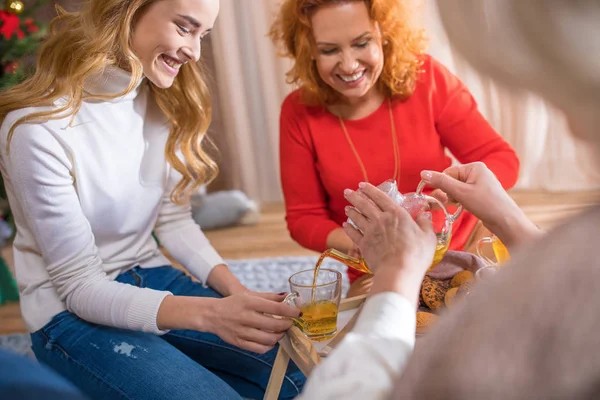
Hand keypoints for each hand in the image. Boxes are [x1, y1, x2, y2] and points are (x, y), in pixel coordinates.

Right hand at [204, 291, 300, 353]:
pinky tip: (271, 341)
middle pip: (274, 326)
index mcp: (250, 302)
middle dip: (287, 326)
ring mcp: (242, 331)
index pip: (276, 308)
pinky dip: (269, 346)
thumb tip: (287, 297)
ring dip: (279, 336)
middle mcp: (246, 317)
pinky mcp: (239, 342)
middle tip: (289, 324)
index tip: (298, 314)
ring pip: (269, 339)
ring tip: (281, 332)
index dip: (291, 312)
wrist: (212, 315)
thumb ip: (269, 297)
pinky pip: (259, 349)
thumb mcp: (250, 295)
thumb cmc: (234, 303)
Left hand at [342, 183, 435, 276]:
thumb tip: (424, 215)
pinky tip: (345, 225)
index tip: (362, 185)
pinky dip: (348, 228)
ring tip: (346, 208)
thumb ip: (425, 224)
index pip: (381, 197)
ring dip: (351, 211)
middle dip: (355, 197)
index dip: (370, 190)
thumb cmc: (416, 254)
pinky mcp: (364, 245)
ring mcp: (370, 232)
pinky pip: (353, 233)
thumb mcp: (428, 237)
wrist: (398, 271)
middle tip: (347, 192)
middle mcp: (381, 220)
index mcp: (397, 214)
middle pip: (365, 205)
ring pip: (357, 218)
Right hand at [421, 162, 539, 247]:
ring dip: (452, 198)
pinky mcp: (481, 194)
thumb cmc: (487, 205)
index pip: (448, 173)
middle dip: (447, 193)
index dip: (441, 185)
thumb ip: (441, 182)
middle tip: (443, 204)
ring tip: (456, 206)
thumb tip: (423, 173)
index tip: (438, 198)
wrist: (507, 222)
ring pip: (456, 189)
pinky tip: (461, 208)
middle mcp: (478, 173)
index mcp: (474, 167)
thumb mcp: (461, 193)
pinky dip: (459, 201)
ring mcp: (480, 184)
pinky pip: (463, 195)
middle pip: (452, 181)